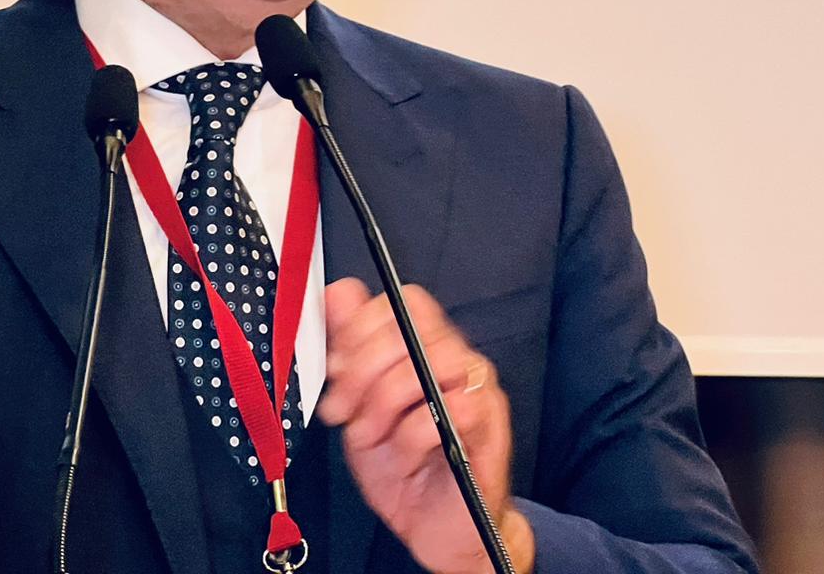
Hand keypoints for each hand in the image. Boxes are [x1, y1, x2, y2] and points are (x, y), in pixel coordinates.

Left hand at [318, 278, 534, 573]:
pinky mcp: (488, 425)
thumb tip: (336, 294)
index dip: (362, 327)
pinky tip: (403, 458)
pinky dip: (409, 439)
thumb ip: (349, 350)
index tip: (335, 367)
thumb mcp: (359, 406)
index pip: (404, 300)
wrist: (438, 528)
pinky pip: (443, 413)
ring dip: (383, 406)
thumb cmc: (402, 467)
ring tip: (372, 437)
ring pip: (425, 364)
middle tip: (344, 410)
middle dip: (362, 370)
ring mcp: (477, 388)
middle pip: (409, 327)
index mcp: (428, 346)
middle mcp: (458, 358)